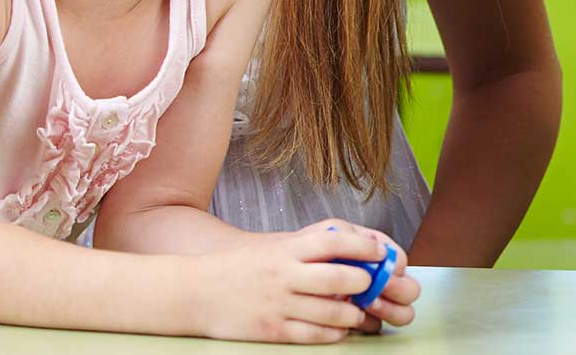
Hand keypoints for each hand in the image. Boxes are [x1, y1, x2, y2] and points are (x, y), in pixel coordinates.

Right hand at [192, 222, 418, 343]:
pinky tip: (339, 329)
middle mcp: (284, 274)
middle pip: (339, 277)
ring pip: (332, 311)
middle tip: (373, 285)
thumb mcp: (274, 246)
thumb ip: (309, 246)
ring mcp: (279, 304)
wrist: (196, 291)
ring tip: (359, 311)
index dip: (362, 246)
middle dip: (365, 282)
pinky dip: (334, 333)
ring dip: (354, 313)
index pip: (334, 240)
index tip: (379, 253)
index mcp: (286, 248)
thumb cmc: (241, 267)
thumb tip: (353, 245)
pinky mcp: (272, 330)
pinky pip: (314, 335)